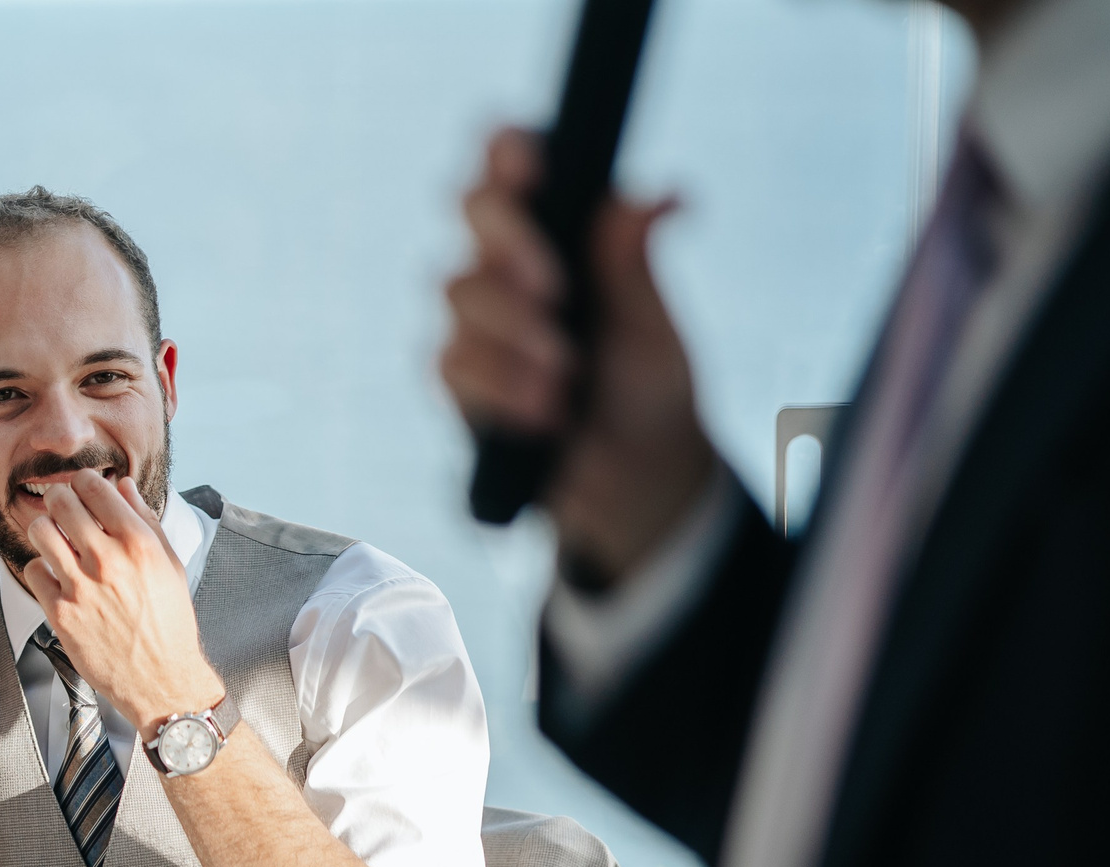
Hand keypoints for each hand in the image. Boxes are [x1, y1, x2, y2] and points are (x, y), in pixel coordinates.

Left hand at [18, 469, 224, 734]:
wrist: (160, 678)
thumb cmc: (168, 623)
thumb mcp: (169, 564)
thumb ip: (146, 520)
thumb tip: (123, 486)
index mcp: (139, 543)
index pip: (94, 487)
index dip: (84, 482)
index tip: (83, 489)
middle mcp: (108, 561)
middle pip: (61, 502)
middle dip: (60, 499)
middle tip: (63, 508)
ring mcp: (81, 587)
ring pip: (40, 531)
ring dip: (45, 529)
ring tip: (55, 539)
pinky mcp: (61, 613)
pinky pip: (34, 570)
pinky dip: (42, 569)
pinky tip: (56, 576)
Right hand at [439, 127, 719, 581]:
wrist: (633, 474)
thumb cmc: (646, 383)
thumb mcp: (651, 324)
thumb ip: (634, 263)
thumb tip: (658, 195)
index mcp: (556, 222)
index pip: (512, 157)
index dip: (509, 149)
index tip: (532, 169)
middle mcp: (505, 258)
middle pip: (472, 209)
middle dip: (508, 244)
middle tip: (555, 291)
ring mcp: (474, 316)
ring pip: (460, 293)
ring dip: (514, 334)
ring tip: (566, 376)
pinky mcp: (456, 375)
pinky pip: (451, 362)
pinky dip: (499, 385)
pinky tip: (544, 411)